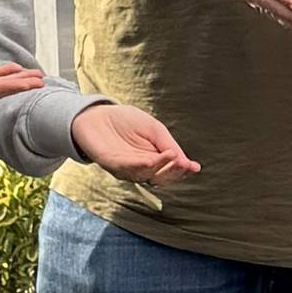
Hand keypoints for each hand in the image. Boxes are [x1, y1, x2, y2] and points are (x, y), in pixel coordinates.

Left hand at [70, 104, 200, 187]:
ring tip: (171, 157)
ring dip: (159, 168)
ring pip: (145, 175)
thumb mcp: (154, 129)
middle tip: (182, 163)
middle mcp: (140, 168)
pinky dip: (140, 166)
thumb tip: (188, 163)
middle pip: (160, 177)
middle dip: (172, 171)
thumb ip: (168, 145)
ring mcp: (125, 168)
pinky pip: (127, 169)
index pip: (170, 171)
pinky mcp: (110, 164)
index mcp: (153, 160)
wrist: (97, 114)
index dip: (182, 171)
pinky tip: (151, 160)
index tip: (194, 167)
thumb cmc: (125, 121)